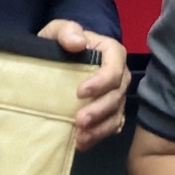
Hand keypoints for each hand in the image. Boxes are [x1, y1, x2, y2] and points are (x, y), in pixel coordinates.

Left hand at [43, 20, 130, 151]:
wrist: (55, 61)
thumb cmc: (59, 43)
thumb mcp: (56, 31)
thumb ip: (66, 31)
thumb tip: (78, 42)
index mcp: (111, 53)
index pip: (115, 68)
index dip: (101, 81)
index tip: (79, 92)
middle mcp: (119, 76)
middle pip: (117, 95)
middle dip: (99, 110)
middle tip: (79, 120)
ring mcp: (116, 96)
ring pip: (116, 115)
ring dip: (100, 128)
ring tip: (80, 137)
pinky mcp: (110, 113)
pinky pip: (111, 127)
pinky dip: (98, 136)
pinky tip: (81, 143)